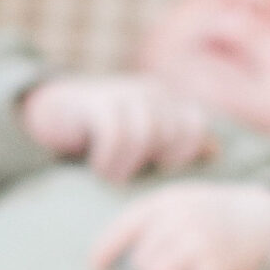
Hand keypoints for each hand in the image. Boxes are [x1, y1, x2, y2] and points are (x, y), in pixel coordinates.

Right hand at [21, 73, 215, 182]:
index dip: (183, 154)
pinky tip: (98, 168)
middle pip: (172, 133)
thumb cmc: (103, 136)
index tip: (158, 171)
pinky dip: (109, 158)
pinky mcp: (97, 100)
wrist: (53, 114)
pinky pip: (116, 133)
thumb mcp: (144, 142)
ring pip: (146, 134)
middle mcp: (150, 92)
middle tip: (130, 178)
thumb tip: (215, 151)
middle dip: (153, 162)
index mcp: (167, 102)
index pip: (195, 126)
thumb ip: (177, 145)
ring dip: (128, 165)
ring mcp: (124, 91)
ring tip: (110, 177)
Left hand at [90, 181, 269, 269]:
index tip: (95, 268)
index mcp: (168, 202)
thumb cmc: (217, 217)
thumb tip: (101, 257)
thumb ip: (151, 220)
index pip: (124, 227)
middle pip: (140, 265)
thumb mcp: (184, 202)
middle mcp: (181, 219)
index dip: (105, 250)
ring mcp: (201, 243)